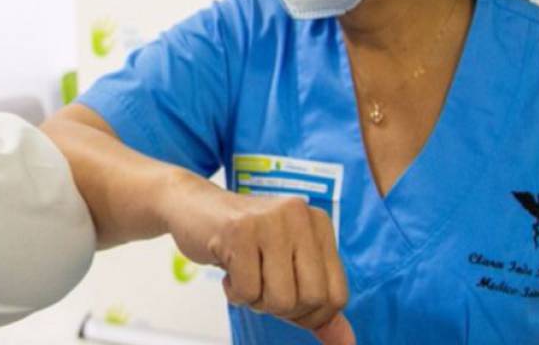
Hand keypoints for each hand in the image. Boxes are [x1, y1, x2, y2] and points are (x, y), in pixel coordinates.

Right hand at [161, 175, 353, 344]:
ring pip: (281, 299)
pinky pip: (248, 292)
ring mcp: (270, 220)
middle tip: (261, 287)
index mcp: (318, 223)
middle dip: (283, 308)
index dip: (310, 314)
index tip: (286, 300)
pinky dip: (234, 293)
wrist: (192, 207)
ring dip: (257, 301)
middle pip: (312, 299)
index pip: (336, 295)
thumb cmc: (243, 242)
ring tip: (245, 275)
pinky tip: (228, 269)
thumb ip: (317, 305)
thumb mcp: (287, 268)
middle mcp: (300, 215)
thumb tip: (346, 343)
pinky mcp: (239, 230)